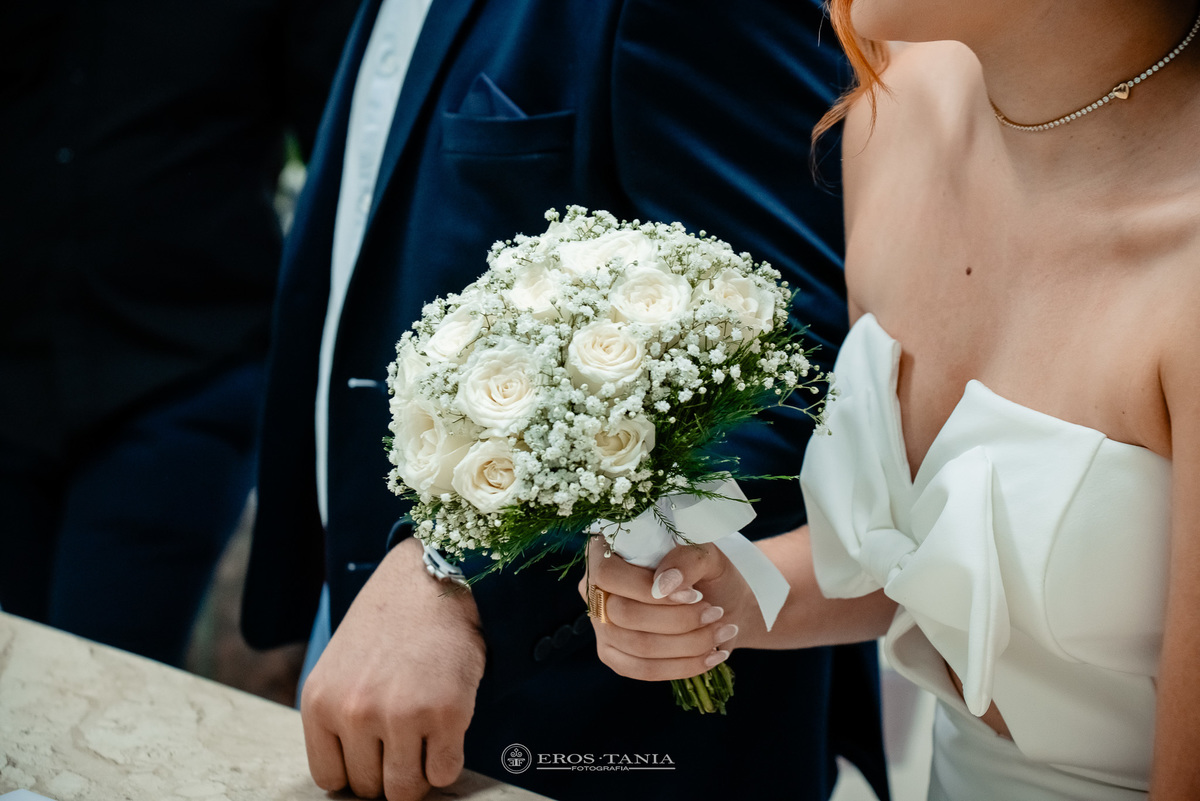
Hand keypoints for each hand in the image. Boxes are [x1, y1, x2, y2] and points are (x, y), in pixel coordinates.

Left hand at [300, 537, 485, 799]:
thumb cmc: (390, 624)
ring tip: (426, 737)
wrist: (434, 579)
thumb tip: (352, 779)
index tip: (375, 754)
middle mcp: (354, 712)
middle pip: (370, 788)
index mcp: (319, 702)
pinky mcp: (446, 714)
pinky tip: (447, 729)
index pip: (331, 778)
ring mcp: (400, 715)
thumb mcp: (340, 666)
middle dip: (390, 770)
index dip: (358, 770)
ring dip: (419, 771)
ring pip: (406, 790)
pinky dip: (448, 761)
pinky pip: (443, 772)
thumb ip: (338, 717)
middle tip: (406, 737)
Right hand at [578, 536, 754, 681]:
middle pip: (622, 614)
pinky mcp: (614, 656)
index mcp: (604, 552)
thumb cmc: (706, 571)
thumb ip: (685, 559)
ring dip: (688, 643)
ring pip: (637, 645)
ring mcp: (601, 626)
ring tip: (720, 631)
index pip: (608, 574)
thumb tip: (663, 585)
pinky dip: (683, 666)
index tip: (693, 594)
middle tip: (715, 612)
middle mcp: (594, 590)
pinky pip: (643, 670)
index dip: (645, 589)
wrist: (721, 600)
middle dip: (677, 619)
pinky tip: (712, 656)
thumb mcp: (704, 553)